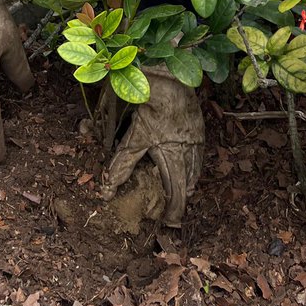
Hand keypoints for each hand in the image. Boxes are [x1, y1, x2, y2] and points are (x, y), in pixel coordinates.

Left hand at [99, 65, 204, 226]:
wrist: (169, 82)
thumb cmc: (151, 111)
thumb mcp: (134, 139)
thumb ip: (122, 166)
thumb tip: (107, 190)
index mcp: (174, 160)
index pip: (177, 195)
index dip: (174, 211)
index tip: (170, 222)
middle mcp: (188, 153)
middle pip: (188, 184)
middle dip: (181, 199)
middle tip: (175, 210)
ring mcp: (196, 140)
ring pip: (195, 169)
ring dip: (188, 181)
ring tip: (184, 190)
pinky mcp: (198, 128)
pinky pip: (198, 152)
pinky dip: (194, 163)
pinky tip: (189, 161)